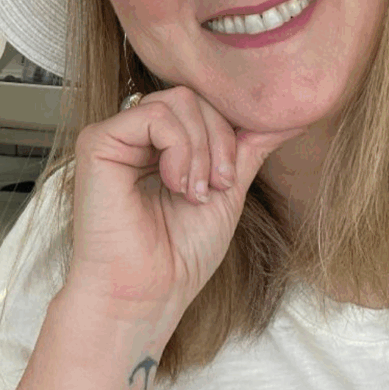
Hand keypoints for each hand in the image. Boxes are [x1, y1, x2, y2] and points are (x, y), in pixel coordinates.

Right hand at [67, 85, 306, 322]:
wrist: (148, 292)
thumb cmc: (180, 253)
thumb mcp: (227, 189)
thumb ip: (249, 147)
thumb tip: (291, 116)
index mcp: (158, 144)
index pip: (202, 105)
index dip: (228, 133)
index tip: (229, 181)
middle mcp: (133, 135)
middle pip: (192, 97)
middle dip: (219, 140)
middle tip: (216, 186)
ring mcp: (114, 136)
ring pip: (177, 101)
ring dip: (201, 149)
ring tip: (195, 192)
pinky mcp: (97, 143)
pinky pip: (154, 115)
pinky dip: (179, 149)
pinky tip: (175, 184)